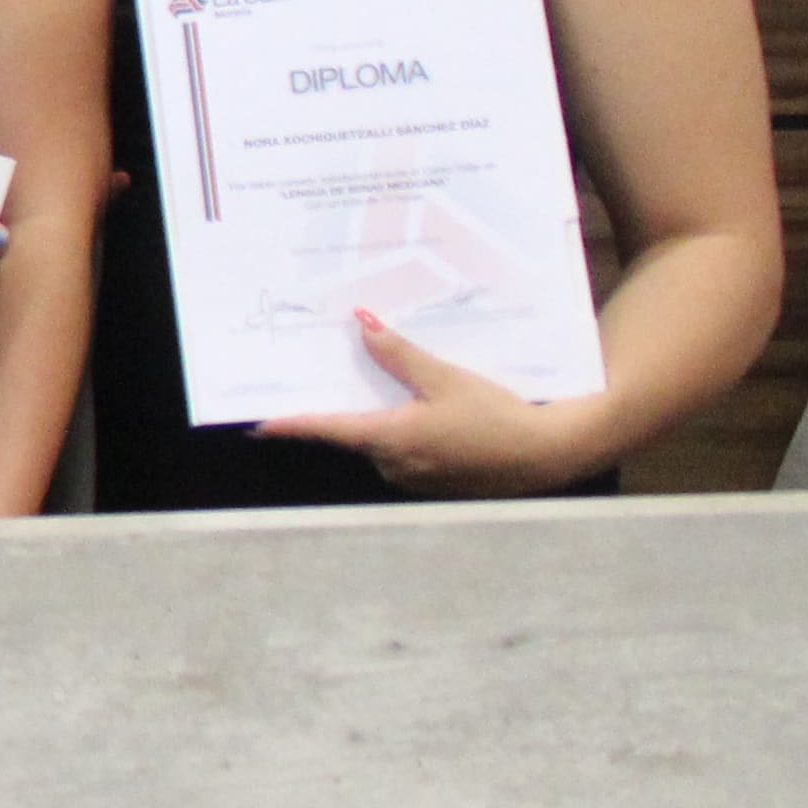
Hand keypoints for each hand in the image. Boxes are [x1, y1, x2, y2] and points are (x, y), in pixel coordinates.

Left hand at [250, 309, 589, 497]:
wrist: (549, 454)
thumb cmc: (497, 417)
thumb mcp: (444, 379)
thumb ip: (398, 354)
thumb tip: (361, 324)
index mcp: (389, 440)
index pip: (327, 429)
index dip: (292, 424)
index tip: (258, 424)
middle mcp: (394, 465)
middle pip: (354, 433)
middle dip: (345, 406)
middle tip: (331, 375)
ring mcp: (415, 478)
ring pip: (381, 441)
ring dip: (380, 416)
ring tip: (385, 382)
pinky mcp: (436, 483)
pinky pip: (406, 452)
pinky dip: (406, 430)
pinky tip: (423, 409)